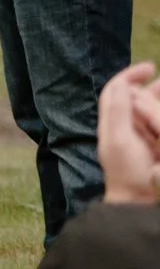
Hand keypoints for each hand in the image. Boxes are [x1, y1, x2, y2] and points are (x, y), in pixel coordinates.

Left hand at [102, 63, 159, 204]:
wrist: (139, 201)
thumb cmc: (127, 171)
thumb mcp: (119, 139)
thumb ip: (118, 111)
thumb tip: (120, 83)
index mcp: (112, 122)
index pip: (116, 90)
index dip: (129, 75)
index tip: (150, 67)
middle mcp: (125, 126)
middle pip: (138, 97)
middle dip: (153, 89)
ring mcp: (141, 137)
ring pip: (152, 109)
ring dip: (158, 104)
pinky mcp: (155, 146)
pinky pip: (158, 124)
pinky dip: (159, 117)